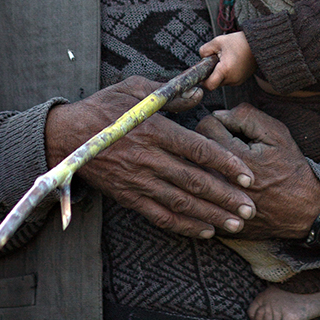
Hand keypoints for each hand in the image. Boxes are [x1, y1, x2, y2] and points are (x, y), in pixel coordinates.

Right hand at [45, 78, 256, 239]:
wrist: (67, 137)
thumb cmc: (104, 108)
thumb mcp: (136, 89)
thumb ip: (171, 93)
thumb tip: (201, 94)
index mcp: (155, 130)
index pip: (199, 150)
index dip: (227, 164)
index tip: (248, 175)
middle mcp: (150, 159)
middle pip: (195, 181)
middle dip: (226, 197)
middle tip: (252, 208)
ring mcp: (139, 181)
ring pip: (182, 203)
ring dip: (212, 215)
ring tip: (236, 223)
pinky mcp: (129, 197)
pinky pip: (160, 216)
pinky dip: (184, 226)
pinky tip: (205, 231)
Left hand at [193, 104, 319, 240]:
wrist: (303, 209)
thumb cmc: (290, 169)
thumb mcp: (277, 133)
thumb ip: (246, 116)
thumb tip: (220, 114)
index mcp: (235, 158)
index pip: (204, 126)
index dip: (216, 121)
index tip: (227, 128)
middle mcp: (222, 182)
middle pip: (195, 150)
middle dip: (208, 142)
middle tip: (226, 145)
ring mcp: (218, 204)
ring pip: (195, 174)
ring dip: (204, 166)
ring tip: (223, 166)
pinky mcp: (218, 220)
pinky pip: (201, 199)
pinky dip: (207, 190)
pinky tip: (223, 186)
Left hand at [200, 32, 256, 88]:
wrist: (257, 44)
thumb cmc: (238, 42)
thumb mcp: (218, 41)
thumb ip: (205, 50)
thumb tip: (201, 58)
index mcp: (225, 70)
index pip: (209, 85)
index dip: (203, 81)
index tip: (202, 73)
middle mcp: (232, 79)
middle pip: (215, 83)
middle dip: (212, 74)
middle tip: (216, 60)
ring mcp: (238, 81)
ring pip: (222, 81)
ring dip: (220, 73)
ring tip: (226, 60)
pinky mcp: (242, 80)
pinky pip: (230, 80)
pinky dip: (227, 73)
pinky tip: (231, 62)